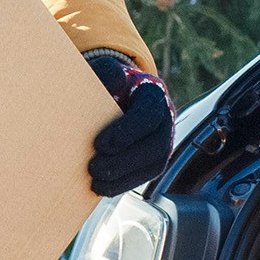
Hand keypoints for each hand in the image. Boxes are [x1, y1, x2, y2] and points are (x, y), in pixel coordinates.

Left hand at [85, 51, 172, 195]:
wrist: (114, 93)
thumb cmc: (106, 83)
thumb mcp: (103, 71)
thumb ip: (106, 71)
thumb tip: (116, 80)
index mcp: (153, 94)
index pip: (149, 115)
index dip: (127, 132)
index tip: (99, 144)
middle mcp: (165, 118)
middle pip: (157, 145)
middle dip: (126, 161)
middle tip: (94, 168)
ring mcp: (163, 139)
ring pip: (155, 164)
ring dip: (125, 177)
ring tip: (96, 182)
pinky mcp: (154, 158)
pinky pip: (147, 176)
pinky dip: (125, 184)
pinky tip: (102, 187)